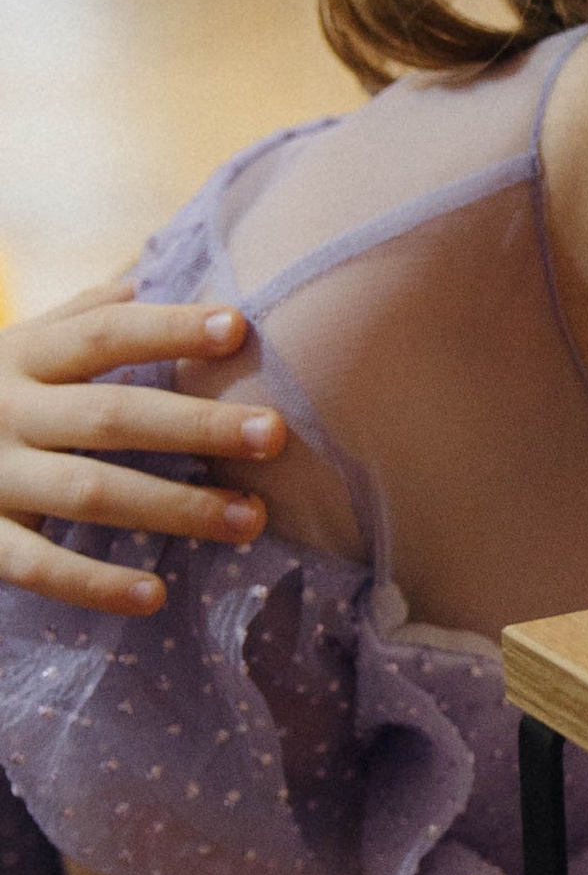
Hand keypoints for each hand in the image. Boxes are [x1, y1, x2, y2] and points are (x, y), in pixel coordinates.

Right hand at [0, 288, 285, 616]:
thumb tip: (138, 278)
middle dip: (197, 424)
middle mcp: (6, 412)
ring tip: (251, 520)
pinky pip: (37, 565)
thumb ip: (70, 320)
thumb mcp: (8, 351)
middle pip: (112, 415)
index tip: (239, 327)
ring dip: (175, 506)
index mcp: (21, 358)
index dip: (168, 328)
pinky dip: (94, 583)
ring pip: (90, 491)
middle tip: (275, 434)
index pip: (103, 334)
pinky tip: (155, 595)